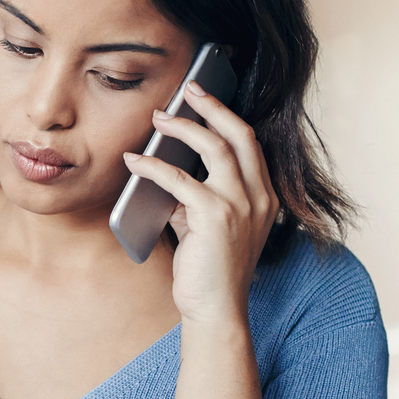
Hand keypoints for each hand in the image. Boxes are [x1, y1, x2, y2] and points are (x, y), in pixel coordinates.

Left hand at [122, 82, 279, 327]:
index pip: (250, 144)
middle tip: (188, 88)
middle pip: (240, 135)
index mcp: (264, 197)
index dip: (225, 116)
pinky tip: (134, 162)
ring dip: (183, 128)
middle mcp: (259, 197)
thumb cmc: (210, 269)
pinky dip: (153, 166)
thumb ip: (198, 195)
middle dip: (212, 106)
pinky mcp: (215, 217)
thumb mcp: (209, 224)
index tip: (203, 97)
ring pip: (215, 148)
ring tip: (158, 118)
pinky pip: (181, 179)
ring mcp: (241, 206)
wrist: (216, 310)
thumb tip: (168, 164)